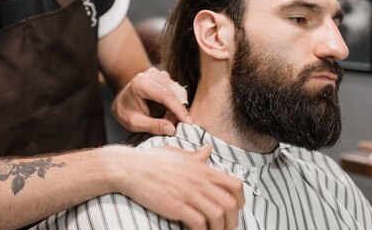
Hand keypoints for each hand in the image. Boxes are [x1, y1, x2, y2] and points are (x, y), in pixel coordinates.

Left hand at [112, 67, 190, 134]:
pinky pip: (176, 92)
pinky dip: (175, 105)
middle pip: (174, 92)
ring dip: (176, 109)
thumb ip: (153, 126)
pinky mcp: (164, 78)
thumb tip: (172, 130)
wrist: (122, 101)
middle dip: (178, 111)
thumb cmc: (126, 112)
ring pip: (177, 92)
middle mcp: (151, 75)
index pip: (165, 95)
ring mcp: (159, 74)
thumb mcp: (134, 123)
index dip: (178, 109)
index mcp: (141, 83)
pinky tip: (167, 114)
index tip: (187, 122)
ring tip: (168, 121)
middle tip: (176, 128)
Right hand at [117, 144, 243, 229]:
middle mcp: (199, 180)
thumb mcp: (177, 154)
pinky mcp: (176, 206)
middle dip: (233, 221)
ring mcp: (188, 193)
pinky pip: (199, 224)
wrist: (130, 168)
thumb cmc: (151, 161)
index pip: (235, 184)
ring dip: (219, 229)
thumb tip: (208, 149)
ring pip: (218, 216)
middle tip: (226, 227)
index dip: (241, 200)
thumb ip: (195, 156)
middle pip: (231, 204)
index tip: (236, 209)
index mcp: (201, 168)